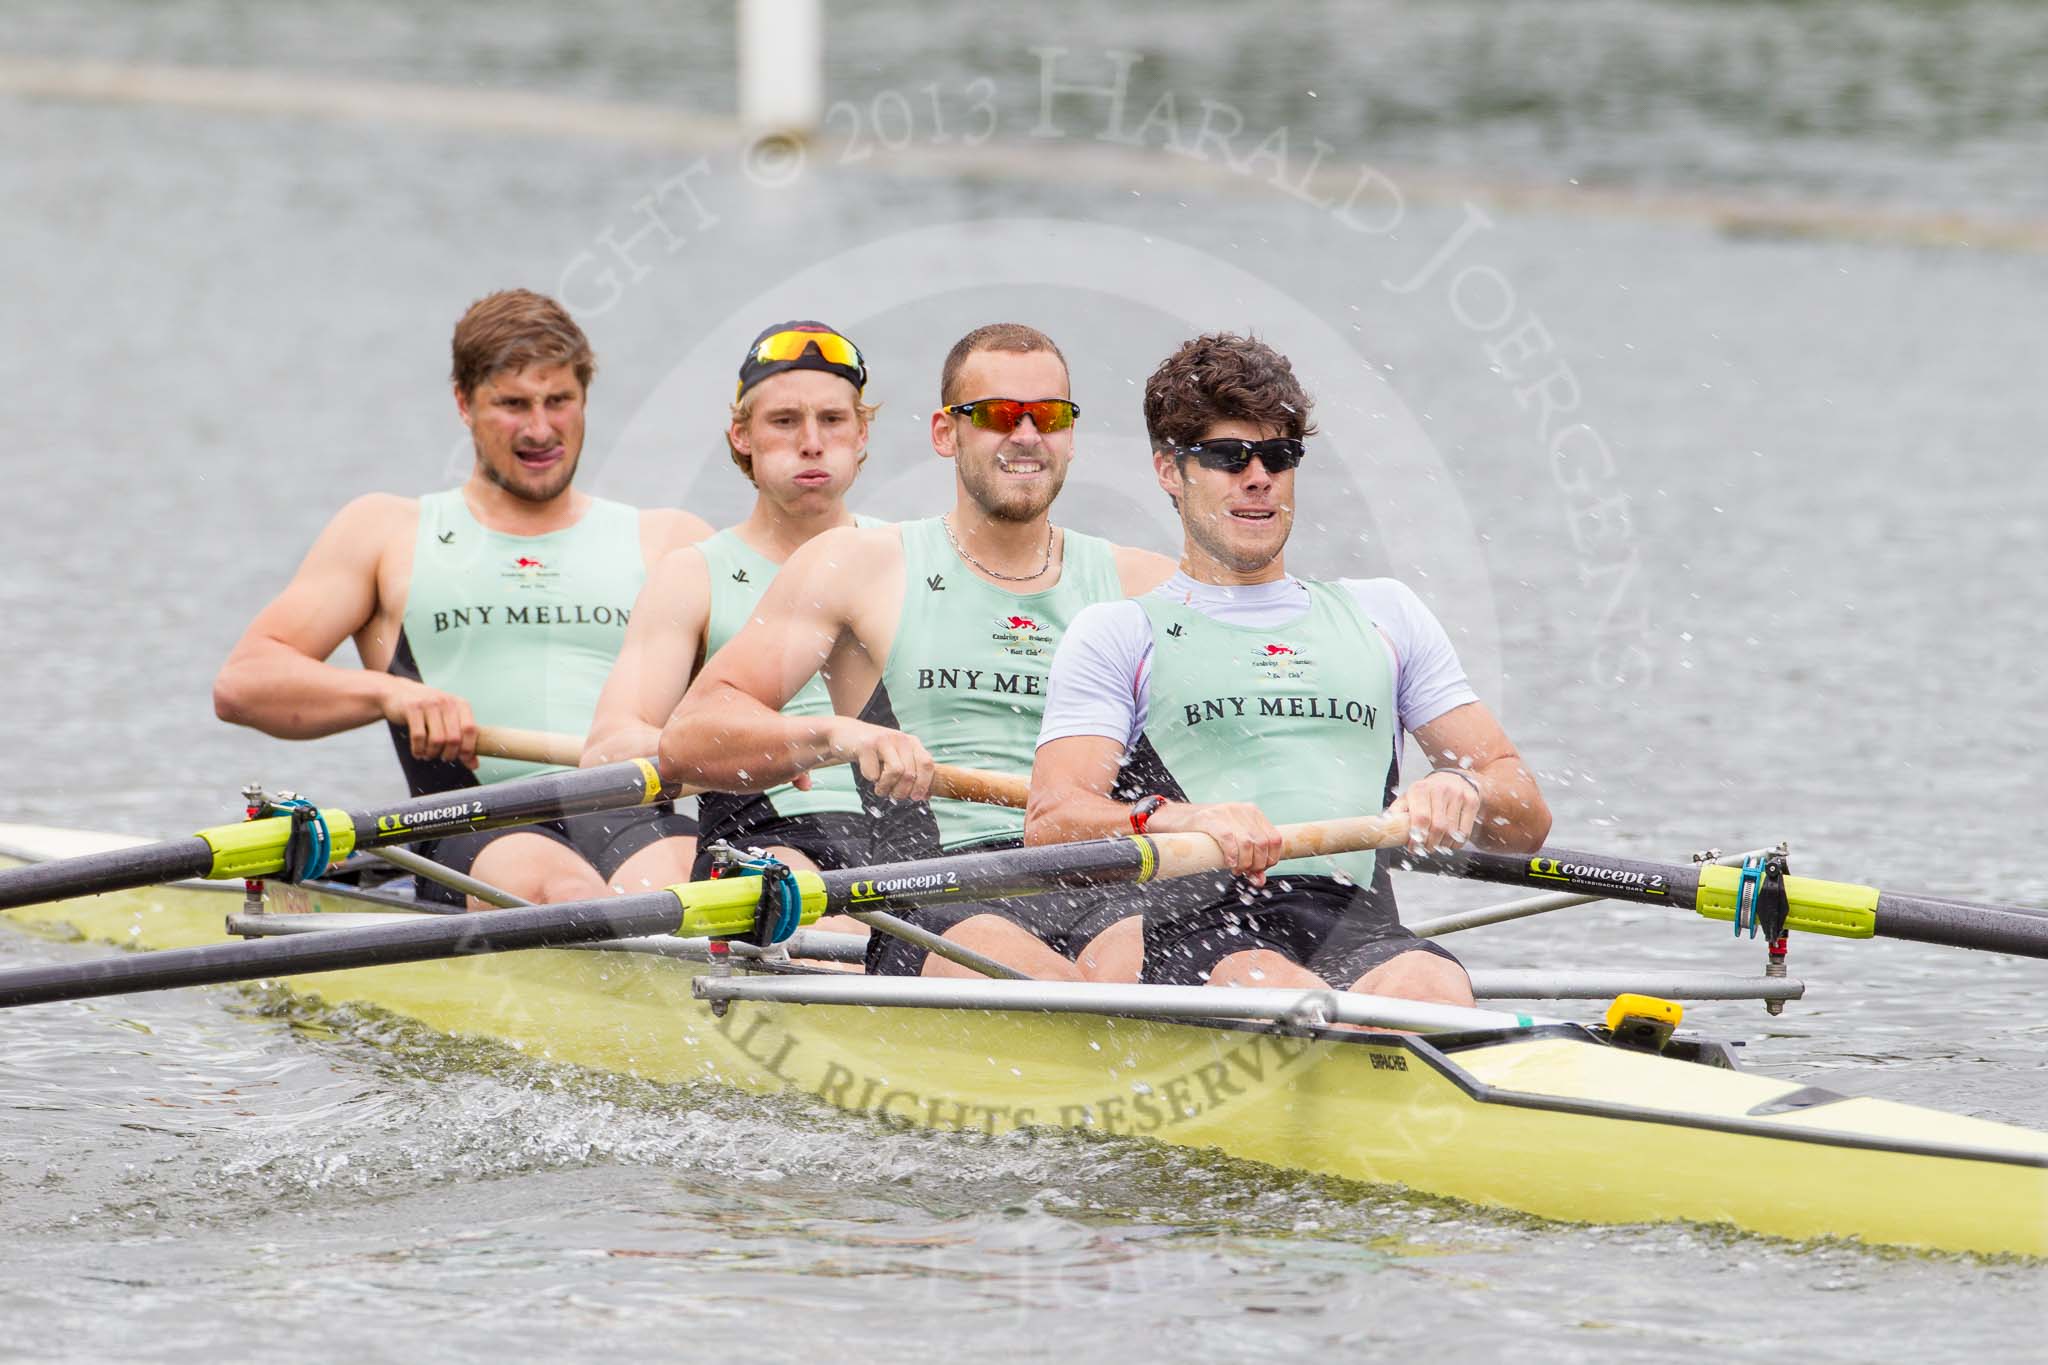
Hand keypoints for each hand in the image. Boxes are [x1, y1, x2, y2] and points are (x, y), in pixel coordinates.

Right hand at [381, 680, 478, 768]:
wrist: (397, 691)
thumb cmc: (427, 708)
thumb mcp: (447, 719)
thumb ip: (461, 739)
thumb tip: (474, 765)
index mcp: (460, 704)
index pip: (470, 729)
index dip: (468, 748)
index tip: (463, 759)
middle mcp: (446, 702)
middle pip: (454, 738)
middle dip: (449, 754)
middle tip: (443, 758)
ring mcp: (429, 704)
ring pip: (437, 739)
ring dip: (433, 753)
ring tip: (429, 755)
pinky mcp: (412, 708)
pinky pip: (419, 736)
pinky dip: (419, 750)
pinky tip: (418, 752)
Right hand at [830, 719, 933, 801]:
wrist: (843, 733)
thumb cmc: (872, 751)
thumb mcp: (895, 758)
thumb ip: (911, 772)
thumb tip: (927, 795)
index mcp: (911, 742)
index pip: (927, 764)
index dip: (924, 784)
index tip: (916, 797)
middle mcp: (900, 738)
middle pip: (911, 773)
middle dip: (902, 791)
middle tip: (892, 795)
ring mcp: (884, 740)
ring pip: (897, 772)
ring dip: (887, 787)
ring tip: (880, 789)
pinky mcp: (866, 745)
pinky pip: (874, 773)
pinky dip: (871, 779)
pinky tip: (868, 773)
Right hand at [1148, 801, 1283, 885]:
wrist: (1177, 819)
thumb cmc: (1207, 833)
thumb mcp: (1233, 843)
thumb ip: (1249, 859)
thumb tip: (1260, 881)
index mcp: (1252, 812)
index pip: (1275, 839)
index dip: (1271, 859)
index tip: (1259, 869)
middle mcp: (1242, 810)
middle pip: (1263, 843)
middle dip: (1257, 864)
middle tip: (1245, 871)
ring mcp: (1227, 812)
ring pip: (1248, 843)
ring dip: (1245, 863)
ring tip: (1236, 869)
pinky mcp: (1211, 818)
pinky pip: (1229, 839)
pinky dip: (1232, 855)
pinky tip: (1229, 863)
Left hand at [1390, 769, 1481, 852]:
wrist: (1454, 777)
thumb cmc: (1427, 792)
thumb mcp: (1410, 796)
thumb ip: (1398, 810)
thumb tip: (1383, 825)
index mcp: (1421, 789)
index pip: (1421, 818)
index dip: (1417, 837)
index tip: (1413, 848)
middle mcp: (1441, 790)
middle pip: (1438, 827)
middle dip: (1430, 844)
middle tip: (1425, 850)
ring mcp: (1458, 795)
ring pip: (1452, 832)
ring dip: (1443, 845)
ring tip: (1436, 846)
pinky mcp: (1472, 802)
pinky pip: (1465, 832)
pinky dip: (1456, 843)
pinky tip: (1449, 842)